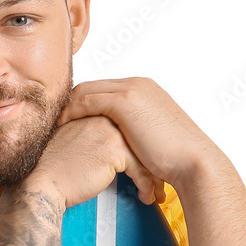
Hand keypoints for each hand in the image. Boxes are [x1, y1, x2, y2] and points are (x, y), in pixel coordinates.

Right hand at [18, 114, 162, 209]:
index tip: (150, 164)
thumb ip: (95, 135)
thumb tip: (116, 149)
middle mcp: (104, 117)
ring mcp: (110, 130)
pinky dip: (146, 185)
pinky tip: (145, 197)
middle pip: (140, 138)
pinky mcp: (113, 149)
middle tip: (159, 179)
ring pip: (143, 153)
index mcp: (95, 112)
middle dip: (152, 162)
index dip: (142, 149)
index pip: (129, 127)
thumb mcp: (76, 141)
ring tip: (155, 192)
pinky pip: (140, 168)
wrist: (42, 183)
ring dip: (153, 176)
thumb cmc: (54, 168)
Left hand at [55, 77, 223, 193]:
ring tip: (51, 124)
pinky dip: (71, 111)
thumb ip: (136, 133)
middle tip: (52, 119)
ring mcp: (132, 90)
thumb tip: (123, 144)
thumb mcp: (152, 139)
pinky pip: (87, 100)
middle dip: (71, 101)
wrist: (194, 161)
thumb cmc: (178, 159)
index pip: (104, 90)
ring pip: (86, 91)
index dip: (83, 103)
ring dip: (67, 106)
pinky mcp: (126, 101)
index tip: (67, 118)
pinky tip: (60, 126)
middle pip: (92, 86)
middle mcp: (138, 84)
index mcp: (146, 90)